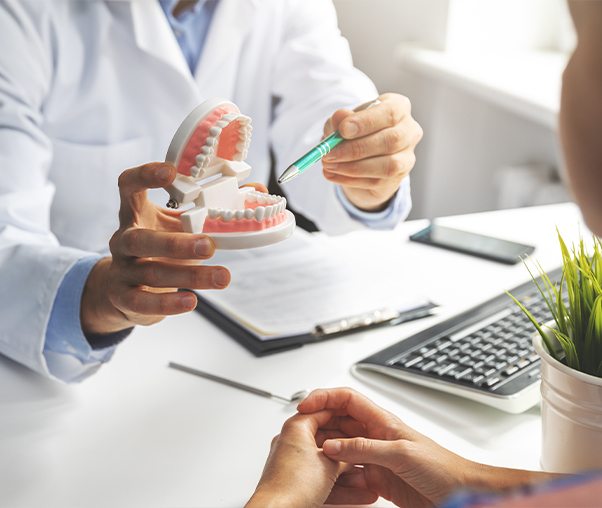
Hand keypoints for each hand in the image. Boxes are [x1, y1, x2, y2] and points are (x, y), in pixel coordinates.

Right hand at [80, 162, 231, 335]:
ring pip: (152, 272)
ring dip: (189, 276)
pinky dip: (168, 303)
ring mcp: (122, 268)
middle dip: (176, 243)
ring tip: (222, 278)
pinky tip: (191, 301)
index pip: (129, 185)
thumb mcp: (180, 224)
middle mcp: (123, 238)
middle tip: (210, 245)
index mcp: (136, 213)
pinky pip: (143, 301)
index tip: (171, 172)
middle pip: (141, 238)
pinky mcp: (124, 297)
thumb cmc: (161, 248)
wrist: (125, 289)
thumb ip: (213, 207)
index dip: (145, 175)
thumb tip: (257, 188)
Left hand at [246, 410, 377, 507]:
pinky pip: (321, 480)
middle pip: (327, 440)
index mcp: (296, 428)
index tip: (360, 421)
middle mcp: (291, 443)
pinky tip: (358, 494)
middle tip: (366, 450)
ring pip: (325, 463)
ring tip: (367, 479)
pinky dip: (339, 486)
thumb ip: (345, 454)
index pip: (323, 412)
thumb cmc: (293, 486)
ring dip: (347, 473)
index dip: (345, 416)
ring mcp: (292, 464)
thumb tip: (354, 453)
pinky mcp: (295, 483)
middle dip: (349, 450)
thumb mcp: (330, 464)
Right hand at [298, 388, 552, 506]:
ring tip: (311, 462)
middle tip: (300, 437)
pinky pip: (350, 474)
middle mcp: (375, 436)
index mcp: (382, 421)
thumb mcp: (400, 454)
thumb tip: (332, 446)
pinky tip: (331, 484)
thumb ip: (364, 449)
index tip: (304, 406)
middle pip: (339, 423)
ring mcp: (375, 457)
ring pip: (341, 450)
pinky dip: (338, 478)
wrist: (460, 493)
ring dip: (326, 455)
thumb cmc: (443, 467)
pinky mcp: (377, 479)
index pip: (346, 399)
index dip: (324, 397)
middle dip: (319, 427)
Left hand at [322, 93, 421, 211]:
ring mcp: (406, 157)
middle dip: (356, 148)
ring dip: (353, 167)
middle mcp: (409, 131)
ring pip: (387, 165)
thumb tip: (339, 118)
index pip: (390, 113)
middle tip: (329, 153)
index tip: (342, 130)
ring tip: (328, 165)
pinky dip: (350, 179)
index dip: (366, 122)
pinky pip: (376, 181)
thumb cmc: (355, 131)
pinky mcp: (397, 178)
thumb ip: (341, 119)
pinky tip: (332, 175)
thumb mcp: (343, 121)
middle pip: (391, 140)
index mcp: (399, 107)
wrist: (361, 157)